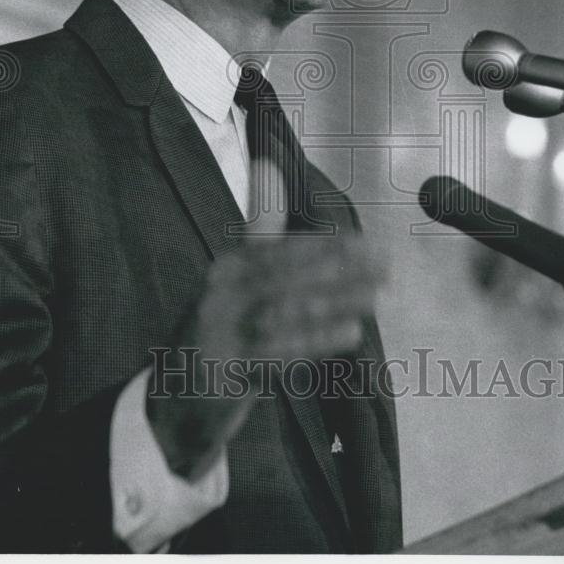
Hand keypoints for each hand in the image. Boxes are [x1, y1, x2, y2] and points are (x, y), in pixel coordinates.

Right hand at [145, 163, 384, 479]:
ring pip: (287, 312)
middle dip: (339, 268)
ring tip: (377, 293)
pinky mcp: (227, 373)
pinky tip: (350, 331)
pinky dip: (316, 341)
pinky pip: (279, 354)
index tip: (365, 240)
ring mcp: (220, 336)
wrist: (178, 400)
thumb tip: (267, 163)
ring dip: (336, 302)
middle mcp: (219, 297)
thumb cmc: (221, 329)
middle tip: (385, 263)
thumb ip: (259, 227)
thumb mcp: (236, 278)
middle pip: (286, 277)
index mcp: (225, 270)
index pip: (278, 250)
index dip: (323, 245)